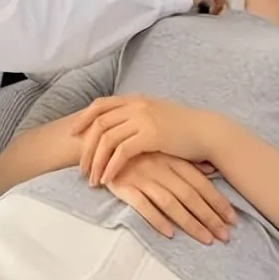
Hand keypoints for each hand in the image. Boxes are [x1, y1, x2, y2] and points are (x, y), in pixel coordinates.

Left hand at [74, 95, 220, 185]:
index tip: (72, 135)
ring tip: (92, 180)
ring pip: (107, 138)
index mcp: (135, 99)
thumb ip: (135, 117)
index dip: (83, 119)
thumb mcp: (155, 115)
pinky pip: (121, 152)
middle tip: (81, 168)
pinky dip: (111, 166)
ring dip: (96, 161)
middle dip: (86, 147)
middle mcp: (136, 105)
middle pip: (99, 123)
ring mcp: (143, 118)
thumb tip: (116, 128)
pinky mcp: (151, 135)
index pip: (100, 105)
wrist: (206, 132)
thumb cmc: (182, 128)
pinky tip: (108, 180)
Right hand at [105, 152, 235, 243]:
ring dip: (190, 223)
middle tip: (225, 236)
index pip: (200, 183)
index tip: (232, 219)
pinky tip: (169, 233)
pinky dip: (157, 219)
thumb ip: (186, 162)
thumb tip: (212, 171)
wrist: (99, 139)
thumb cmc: (136, 149)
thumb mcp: (163, 150)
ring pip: (171, 203)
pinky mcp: (125, 186)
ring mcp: (143, 177)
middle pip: (190, 195)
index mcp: (171, 159)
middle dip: (210, 217)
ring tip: (206, 239)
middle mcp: (160, 168)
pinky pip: (143, 205)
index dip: (217, 201)